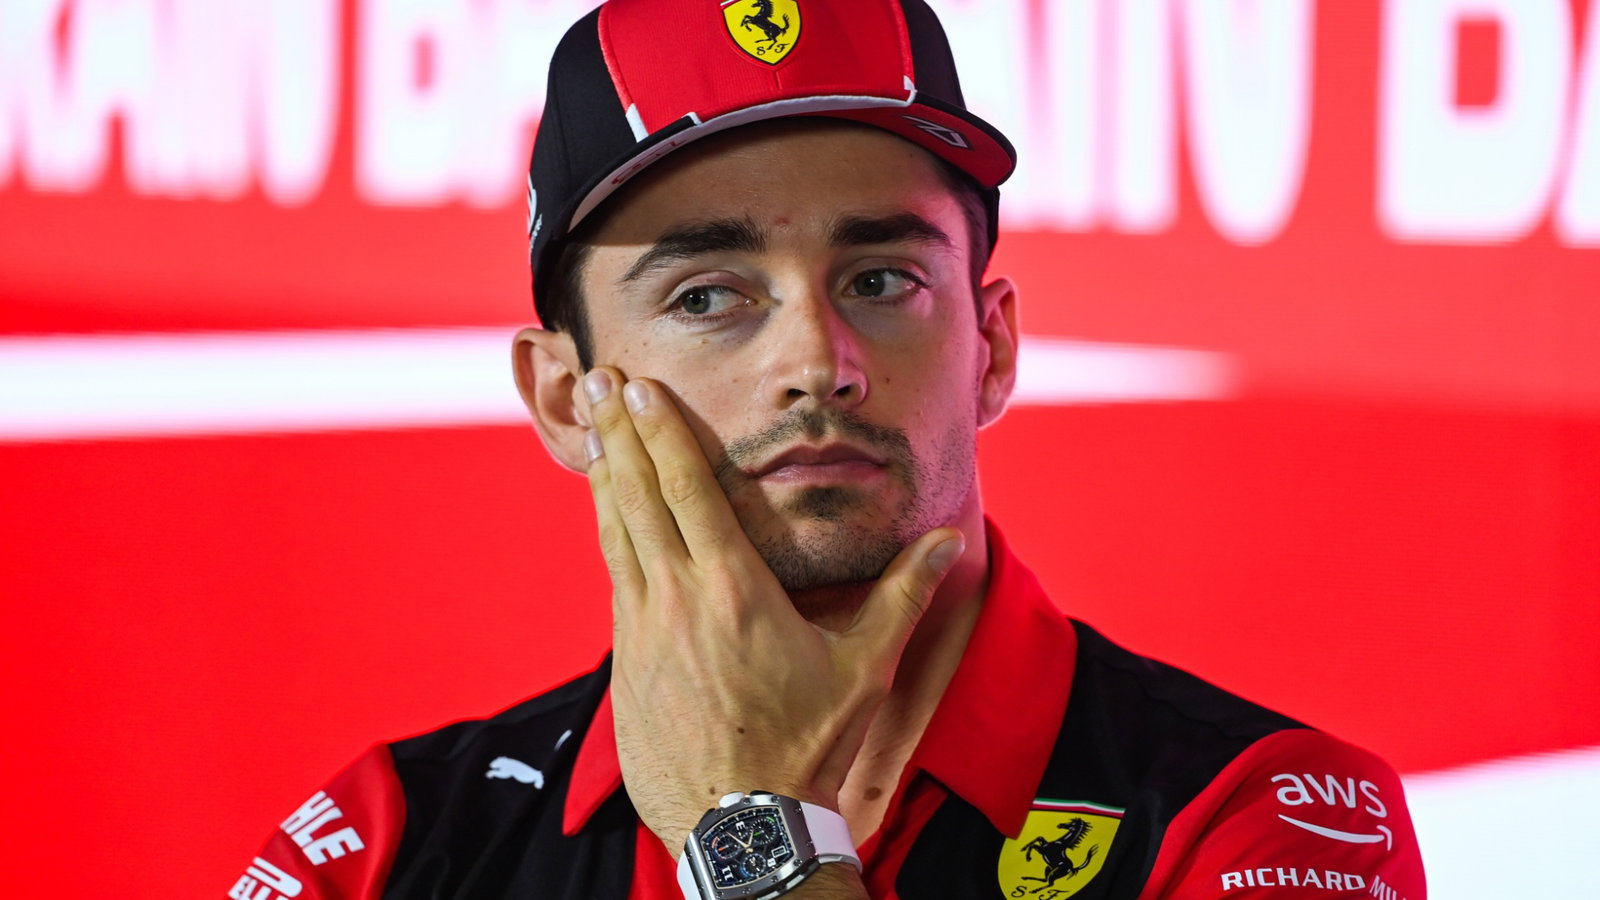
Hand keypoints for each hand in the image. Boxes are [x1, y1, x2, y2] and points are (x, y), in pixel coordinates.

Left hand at [579, 366, 964, 853]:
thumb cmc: (805, 745)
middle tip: (604, 380)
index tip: (643, 387)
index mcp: (733, 588)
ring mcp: (643, 628)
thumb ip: (903, 595)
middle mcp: (676, 598)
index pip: (688, 488)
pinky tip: (610, 516)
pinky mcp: (626, 659)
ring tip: (594, 429)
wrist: (740, 822)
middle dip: (620, 431)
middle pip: (636, 494)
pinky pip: (614, 576)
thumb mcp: (865, 668)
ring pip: (614, 532)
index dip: (661, 431)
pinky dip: (609, 532)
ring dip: (604, 475)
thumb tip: (946, 539)